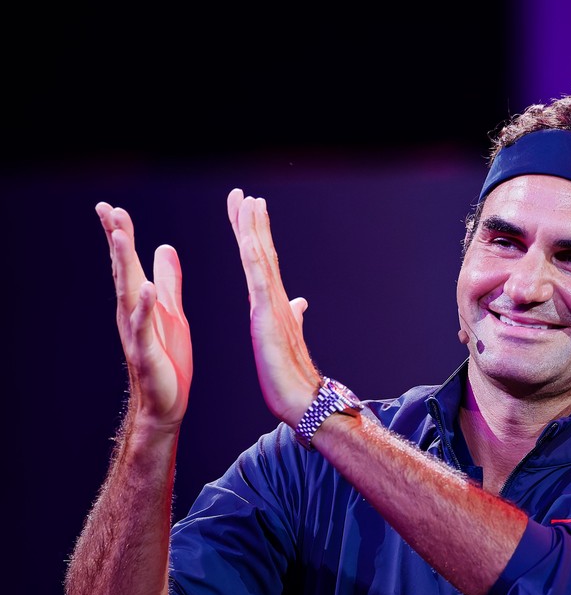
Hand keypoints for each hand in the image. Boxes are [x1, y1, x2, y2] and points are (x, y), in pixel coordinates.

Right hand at [96, 203, 191, 426]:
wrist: (166, 404)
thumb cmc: (167, 359)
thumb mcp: (172, 311)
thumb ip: (168, 281)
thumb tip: (164, 246)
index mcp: (138, 302)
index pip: (127, 263)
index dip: (121, 234)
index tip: (112, 207)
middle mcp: (131, 314)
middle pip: (122, 270)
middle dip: (116, 239)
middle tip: (107, 209)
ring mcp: (136, 333)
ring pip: (127, 292)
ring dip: (124, 264)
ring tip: (121, 236)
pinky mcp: (148, 353)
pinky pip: (144, 327)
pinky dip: (144, 306)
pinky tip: (145, 287)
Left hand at [226, 189, 321, 424]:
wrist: (303, 400)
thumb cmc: (291, 375)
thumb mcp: (287, 339)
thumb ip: (294, 317)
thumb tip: (301, 302)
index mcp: (273, 303)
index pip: (260, 260)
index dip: (252, 232)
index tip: (245, 207)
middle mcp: (275, 299)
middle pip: (261, 252)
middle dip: (251, 221)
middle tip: (243, 194)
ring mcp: (273, 307)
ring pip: (262, 261)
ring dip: (254, 230)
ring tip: (249, 204)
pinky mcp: (268, 320)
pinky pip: (260, 286)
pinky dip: (254, 261)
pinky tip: (248, 241)